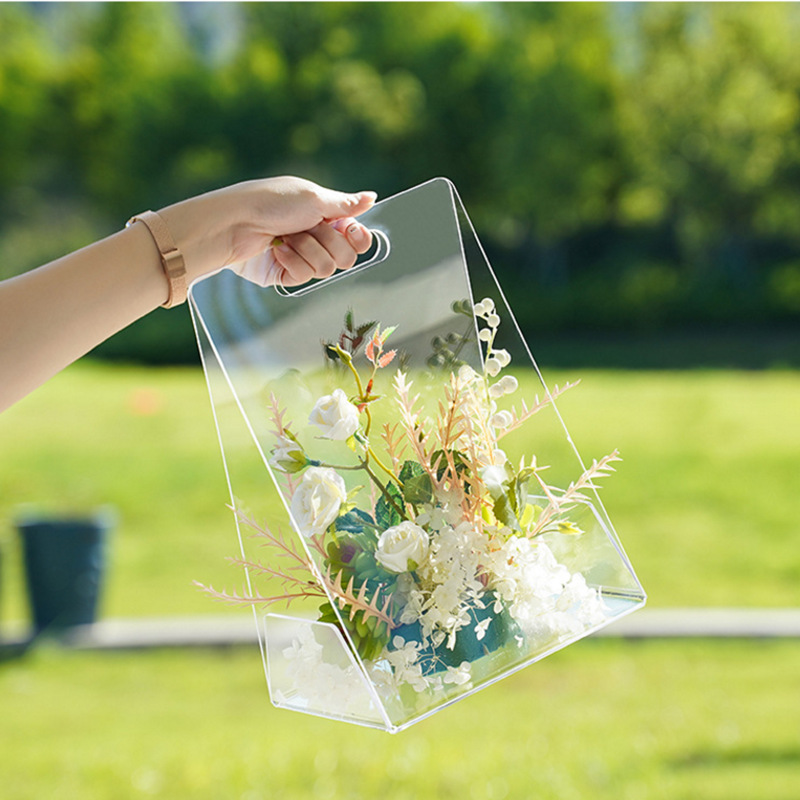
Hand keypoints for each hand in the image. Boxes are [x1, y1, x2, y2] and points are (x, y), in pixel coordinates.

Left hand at [159, 176, 376, 286]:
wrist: (236, 223)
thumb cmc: (271, 202)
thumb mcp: (313, 197)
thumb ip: (346, 204)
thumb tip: (372, 197)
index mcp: (326, 215)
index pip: (358, 236)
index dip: (359, 237)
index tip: (349, 228)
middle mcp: (317, 237)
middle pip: (348, 256)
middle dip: (328, 242)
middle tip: (309, 227)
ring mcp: (302, 257)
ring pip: (328, 269)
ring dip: (308, 250)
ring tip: (287, 237)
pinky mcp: (287, 274)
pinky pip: (306, 277)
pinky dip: (292, 261)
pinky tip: (277, 250)